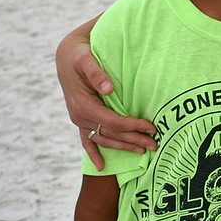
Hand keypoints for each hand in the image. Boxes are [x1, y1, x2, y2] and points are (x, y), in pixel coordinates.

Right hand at [56, 29, 156, 170]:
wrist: (65, 54)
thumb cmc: (78, 54)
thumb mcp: (85, 58)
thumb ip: (96, 73)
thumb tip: (109, 88)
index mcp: (83, 105)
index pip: (113, 122)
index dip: (133, 126)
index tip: (152, 128)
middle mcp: (79, 116)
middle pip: (111, 134)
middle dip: (134, 140)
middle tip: (155, 144)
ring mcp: (79, 119)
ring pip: (104, 139)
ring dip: (123, 147)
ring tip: (143, 151)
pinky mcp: (80, 118)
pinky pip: (87, 140)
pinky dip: (93, 153)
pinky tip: (101, 167)